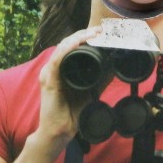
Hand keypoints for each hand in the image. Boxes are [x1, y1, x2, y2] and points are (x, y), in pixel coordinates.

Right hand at [35, 26, 101, 151]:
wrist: (59, 132)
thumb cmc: (71, 114)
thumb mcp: (90, 92)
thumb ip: (100, 80)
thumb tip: (113, 68)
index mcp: (60, 69)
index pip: (72, 46)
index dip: (86, 36)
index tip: (102, 32)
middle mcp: (52, 68)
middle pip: (67, 42)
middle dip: (84, 34)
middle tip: (102, 29)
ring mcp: (48, 72)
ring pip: (63, 46)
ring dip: (79, 37)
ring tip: (94, 32)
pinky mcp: (48, 80)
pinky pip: (58, 59)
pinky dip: (69, 48)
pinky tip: (79, 42)